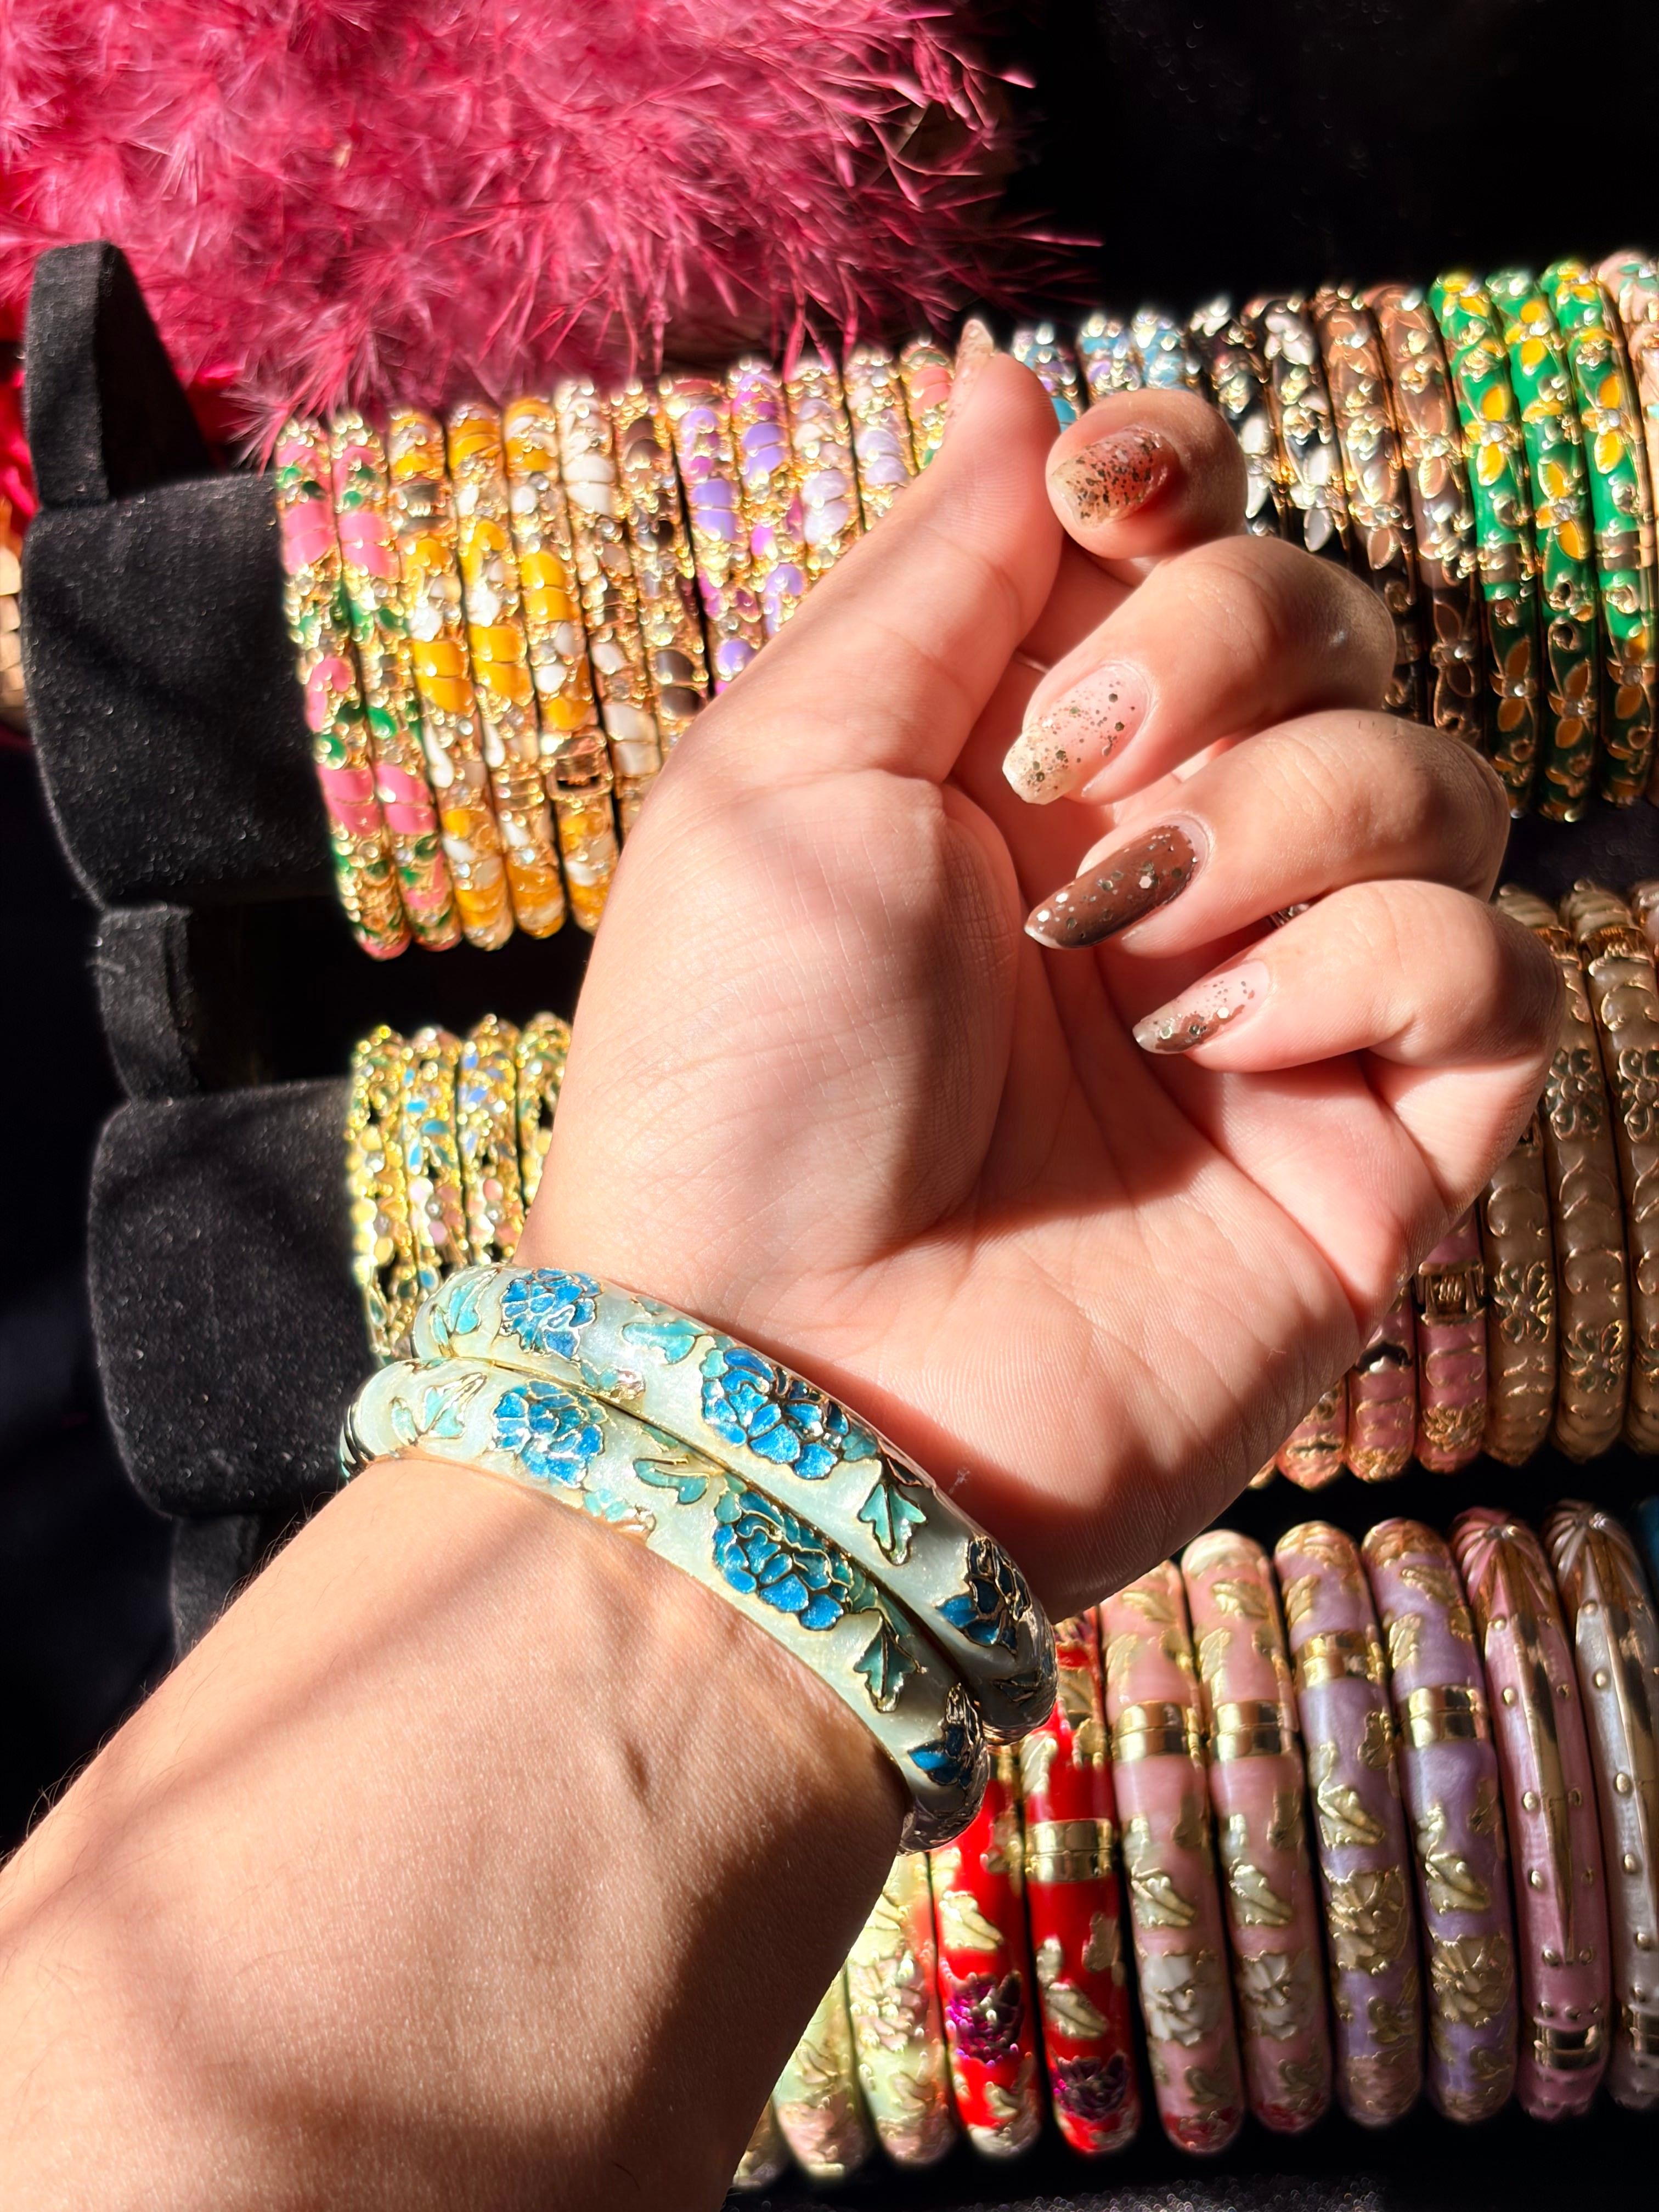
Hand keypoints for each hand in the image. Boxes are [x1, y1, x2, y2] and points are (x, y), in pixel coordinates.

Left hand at [528, 350, 1557, 1613]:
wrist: (786, 1375)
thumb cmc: (737, 1079)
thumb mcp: (783, 776)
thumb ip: (928, 574)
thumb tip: (1019, 386)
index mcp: (1016, 764)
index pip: (1181, 541)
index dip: (1180, 483)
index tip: (1114, 501)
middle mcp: (1160, 861)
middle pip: (1328, 622)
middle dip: (1226, 645)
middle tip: (1081, 777)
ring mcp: (1277, 1000)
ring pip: (1432, 777)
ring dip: (1283, 819)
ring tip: (1132, 956)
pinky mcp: (1376, 1141)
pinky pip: (1494, 964)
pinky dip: (1371, 966)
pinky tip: (1225, 1044)